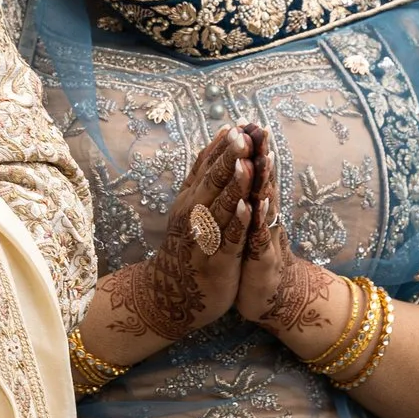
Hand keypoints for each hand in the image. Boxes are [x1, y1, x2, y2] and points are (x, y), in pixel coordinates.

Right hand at [89, 126, 251, 344]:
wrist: (172, 293)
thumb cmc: (188, 248)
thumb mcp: (191, 209)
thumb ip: (202, 180)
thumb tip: (216, 147)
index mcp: (191, 197)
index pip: (206, 166)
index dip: (222, 146)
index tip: (238, 124)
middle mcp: (195, 211)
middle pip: (213, 180)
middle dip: (229, 157)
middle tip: (242, 135)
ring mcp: (204, 234)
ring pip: (221, 205)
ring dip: (234, 184)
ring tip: (245, 163)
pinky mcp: (216, 258)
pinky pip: (227, 237)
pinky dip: (235, 221)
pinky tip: (245, 208)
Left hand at [234, 128, 346, 344]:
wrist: (273, 296)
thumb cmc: (257, 255)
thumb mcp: (251, 222)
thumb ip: (251, 194)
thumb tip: (248, 164)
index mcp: (258, 206)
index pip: (256, 172)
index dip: (253, 148)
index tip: (248, 120)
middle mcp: (265, 217)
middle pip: (264, 181)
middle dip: (262, 154)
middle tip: (260, 127)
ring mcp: (265, 237)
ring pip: (264, 205)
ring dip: (261, 182)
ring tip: (260, 158)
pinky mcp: (262, 259)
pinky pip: (257, 237)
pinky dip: (254, 221)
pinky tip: (253, 205)